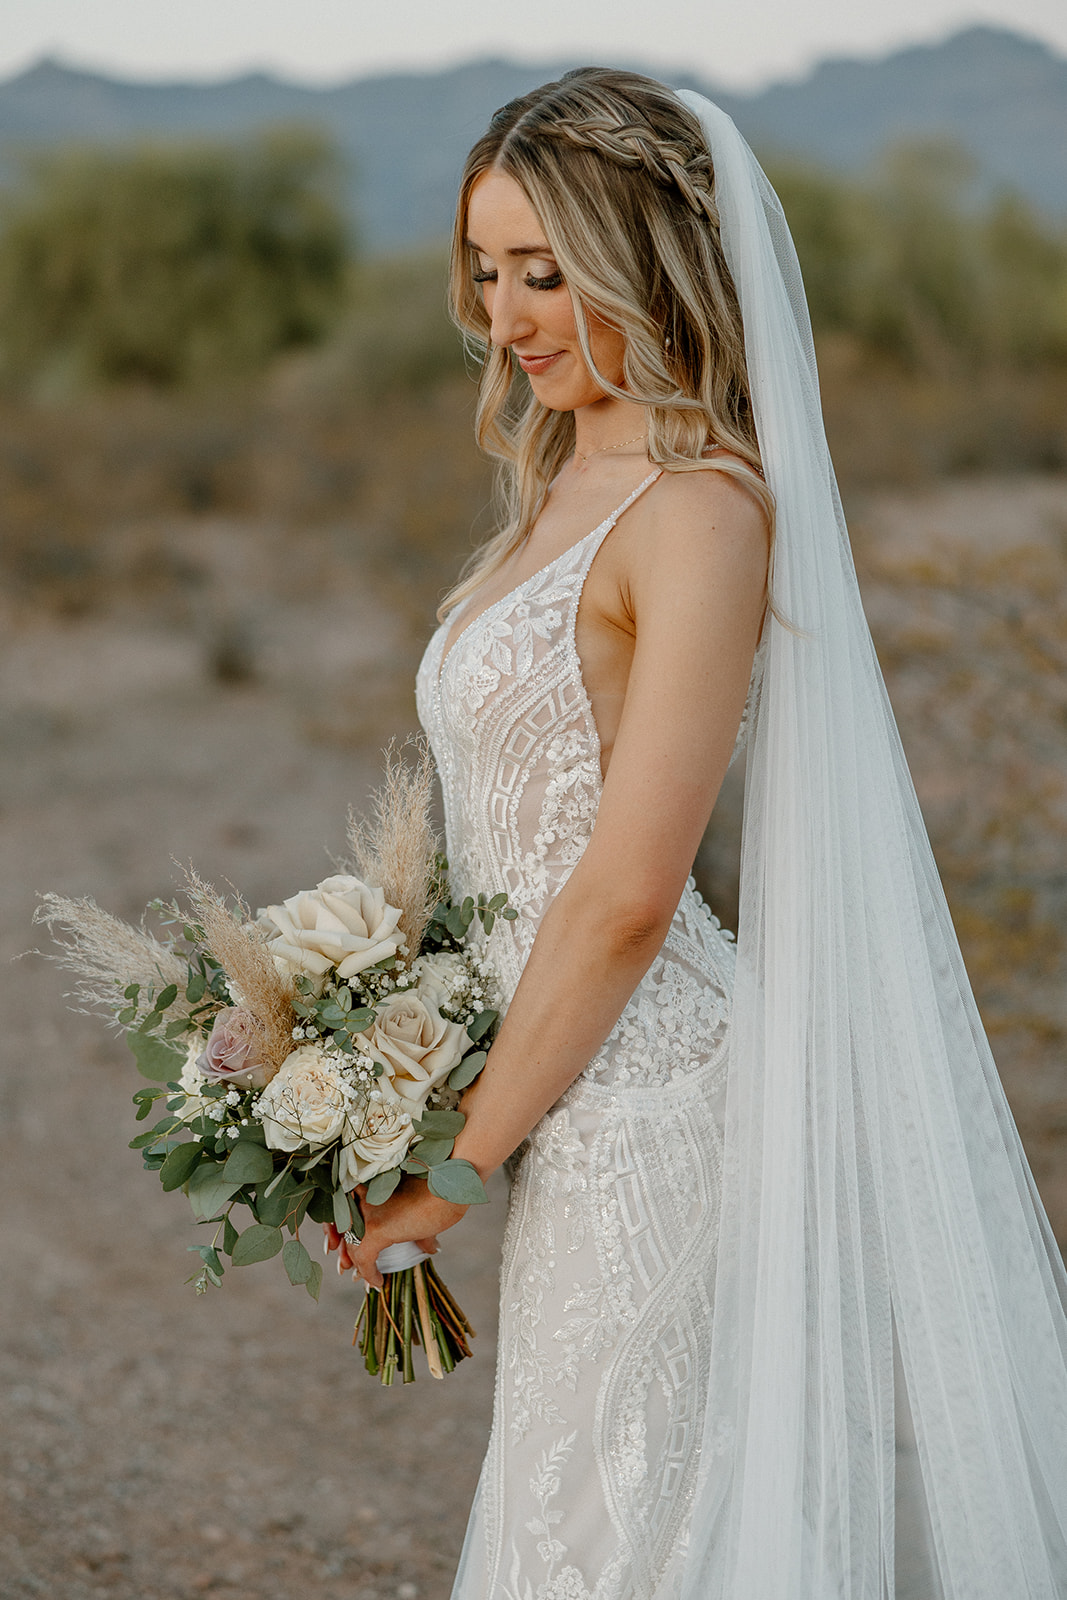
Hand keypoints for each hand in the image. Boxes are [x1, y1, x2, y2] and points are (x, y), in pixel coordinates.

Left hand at [322, 1176, 467, 1287]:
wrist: (451, 1186)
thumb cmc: (444, 1191)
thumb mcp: (425, 1209)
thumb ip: (420, 1228)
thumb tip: (430, 1247)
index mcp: (371, 1185)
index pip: (349, 1212)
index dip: (349, 1234)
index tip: (352, 1253)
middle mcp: (363, 1195)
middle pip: (345, 1228)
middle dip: (347, 1251)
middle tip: (350, 1270)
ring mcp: (368, 1212)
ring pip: (353, 1245)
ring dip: (358, 1265)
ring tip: (366, 1280)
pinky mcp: (376, 1228)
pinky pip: (364, 1258)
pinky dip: (368, 1273)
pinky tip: (378, 1282)